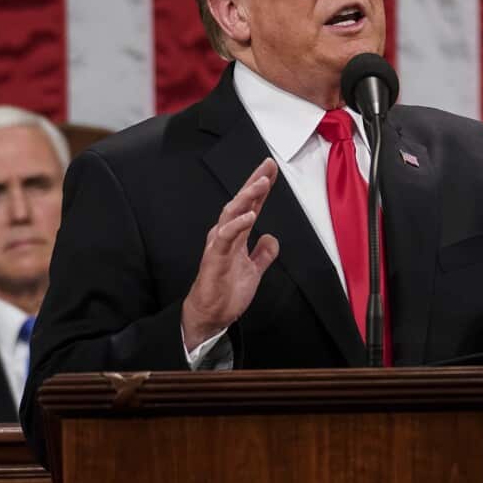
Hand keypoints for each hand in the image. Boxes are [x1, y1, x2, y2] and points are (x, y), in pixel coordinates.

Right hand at [181, 158, 280, 349]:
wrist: (210, 316)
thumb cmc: (226, 292)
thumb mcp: (253, 271)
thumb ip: (262, 254)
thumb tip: (271, 238)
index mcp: (235, 236)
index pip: (250, 206)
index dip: (260, 188)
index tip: (271, 170)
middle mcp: (226, 235)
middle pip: (240, 202)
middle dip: (254, 183)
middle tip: (267, 166)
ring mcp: (219, 244)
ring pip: (232, 214)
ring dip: (247, 197)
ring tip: (261, 183)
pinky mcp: (215, 257)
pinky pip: (226, 237)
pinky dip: (237, 224)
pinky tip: (249, 215)